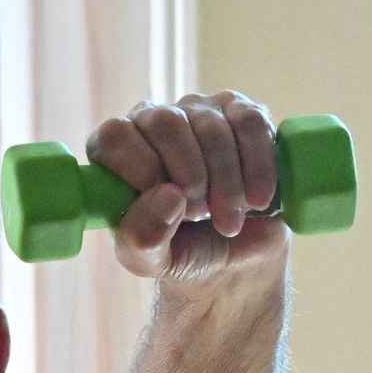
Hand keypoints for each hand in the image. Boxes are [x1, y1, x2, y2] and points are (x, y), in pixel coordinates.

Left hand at [90, 92, 288, 282]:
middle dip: (189, 177)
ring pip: (210, 127)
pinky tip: (257, 199)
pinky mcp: (241, 112)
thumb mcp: (152, 260)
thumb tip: (168, 197)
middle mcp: (153, 123)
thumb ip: (142, 238)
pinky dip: (256, 165)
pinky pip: (250, 122)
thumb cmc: (182, 253)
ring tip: (229, 222)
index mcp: (117, 155)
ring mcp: (198, 112)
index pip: (114, 135)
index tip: (165, 202)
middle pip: (165, 123)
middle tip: (200, 215)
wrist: (236, 259)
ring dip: (226, 183)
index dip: (139, 166)